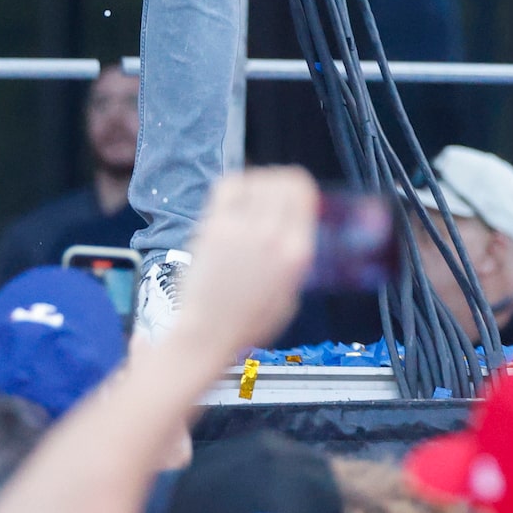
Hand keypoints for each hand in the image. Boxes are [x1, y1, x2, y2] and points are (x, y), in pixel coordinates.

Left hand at [157, 167, 316, 368]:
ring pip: (258, 179)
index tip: (294, 196)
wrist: (208, 334)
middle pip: (284, 180)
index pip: (304, 192)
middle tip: (274, 194)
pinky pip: (229, 186)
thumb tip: (296, 228)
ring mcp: (243, 229)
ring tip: (254, 196)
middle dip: (282, 182)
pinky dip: (236, 184)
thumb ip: (297, 256)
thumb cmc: (250, 321)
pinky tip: (236, 198)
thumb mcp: (292, 292)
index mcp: (297, 251)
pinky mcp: (214, 228)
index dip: (300, 188)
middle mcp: (273, 234)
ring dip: (260, 182)